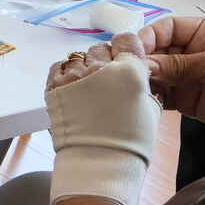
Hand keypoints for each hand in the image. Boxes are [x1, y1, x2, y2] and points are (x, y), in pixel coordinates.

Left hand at [44, 33, 158, 204]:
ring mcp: (75, 75)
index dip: (124, 49)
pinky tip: (72, 89)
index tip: (122, 59)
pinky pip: (59, 67)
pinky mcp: (54, 85)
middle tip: (105, 82)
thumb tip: (140, 73)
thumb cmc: (130, 143)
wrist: (99, 165)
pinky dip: (64, 73)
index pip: (125, 40)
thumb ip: (144, 85)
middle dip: (104, 61)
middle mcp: (101, 68)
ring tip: (87, 90)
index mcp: (129, 71)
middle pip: (101, 48)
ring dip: (84, 68)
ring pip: (79, 57)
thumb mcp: (150, 110)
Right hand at [139, 16, 204, 155]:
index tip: (134, 49)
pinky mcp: (185, 99)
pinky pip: (162, 94)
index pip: (168, 28)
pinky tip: (141, 99)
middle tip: (126, 70)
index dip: (150, 37)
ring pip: (157, 73)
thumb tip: (144, 65)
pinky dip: (151, 96)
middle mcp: (194, 51)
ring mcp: (188, 76)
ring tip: (130, 86)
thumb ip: (180, 65)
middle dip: (143, 59)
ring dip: (144, 79)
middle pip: (158, 50)